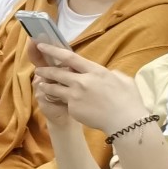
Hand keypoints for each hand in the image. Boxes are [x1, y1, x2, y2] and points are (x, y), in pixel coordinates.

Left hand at [32, 44, 151, 132]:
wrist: (125, 122)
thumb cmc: (129, 101)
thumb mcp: (124, 80)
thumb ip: (112, 74)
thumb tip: (108, 73)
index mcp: (95, 71)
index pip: (69, 57)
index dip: (53, 50)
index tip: (42, 46)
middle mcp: (82, 81)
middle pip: (57, 72)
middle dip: (45, 70)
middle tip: (38, 69)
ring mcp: (75, 95)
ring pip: (54, 87)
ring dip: (46, 85)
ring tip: (41, 84)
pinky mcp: (72, 108)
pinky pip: (63, 102)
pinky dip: (59, 100)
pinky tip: (56, 101)